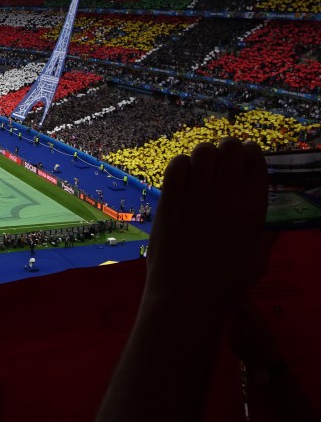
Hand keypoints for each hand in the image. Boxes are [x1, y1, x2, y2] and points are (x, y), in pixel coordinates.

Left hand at [144, 137, 267, 315]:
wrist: (185, 298)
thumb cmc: (224, 286)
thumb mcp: (256, 262)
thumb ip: (266, 239)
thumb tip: (276, 226)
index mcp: (252, 211)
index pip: (256, 163)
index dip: (251, 154)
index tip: (246, 157)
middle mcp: (226, 198)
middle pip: (231, 150)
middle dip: (230, 148)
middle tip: (224, 158)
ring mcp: (195, 197)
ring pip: (203, 152)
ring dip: (205, 153)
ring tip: (204, 165)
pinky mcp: (169, 201)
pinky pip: (176, 165)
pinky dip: (181, 163)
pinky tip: (184, 174)